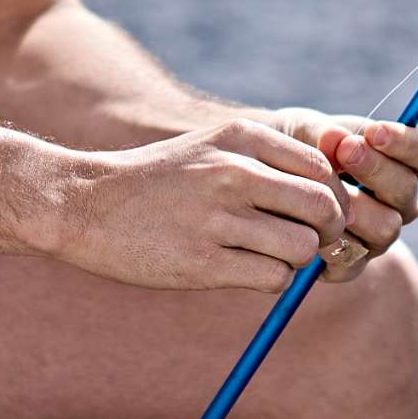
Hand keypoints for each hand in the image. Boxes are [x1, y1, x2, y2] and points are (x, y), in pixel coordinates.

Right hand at [47, 116, 353, 295]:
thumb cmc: (157, 181)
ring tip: (267, 255)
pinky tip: (244, 270)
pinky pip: (274, 278)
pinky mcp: (204, 262)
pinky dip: (272, 280)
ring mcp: (217, 217)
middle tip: (306, 242)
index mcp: (239, 138)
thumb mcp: (210, 147)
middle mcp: (232, 172)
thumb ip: (266, 163)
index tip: (314, 215)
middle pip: (324, 208)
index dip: (330, 197)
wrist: (87, 204)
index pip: (322, 169)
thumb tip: (330, 199)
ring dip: (296, 260)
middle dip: (326, 232)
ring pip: (303, 247)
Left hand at [265, 106, 417, 281]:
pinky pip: (353, 261)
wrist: (266, 181)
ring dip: (355, 207)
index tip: (374, 130)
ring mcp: (378, 235)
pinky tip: (306, 225)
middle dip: (376, 169)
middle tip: (344, 151)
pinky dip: (329, 243)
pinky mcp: (353, 263)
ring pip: (386, 227)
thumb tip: (336, 139)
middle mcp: (397, 201)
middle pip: (407, 190)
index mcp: (399, 161)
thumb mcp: (303, 130)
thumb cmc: (295, 146)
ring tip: (320, 190)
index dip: (406, 142)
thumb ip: (323, 133)